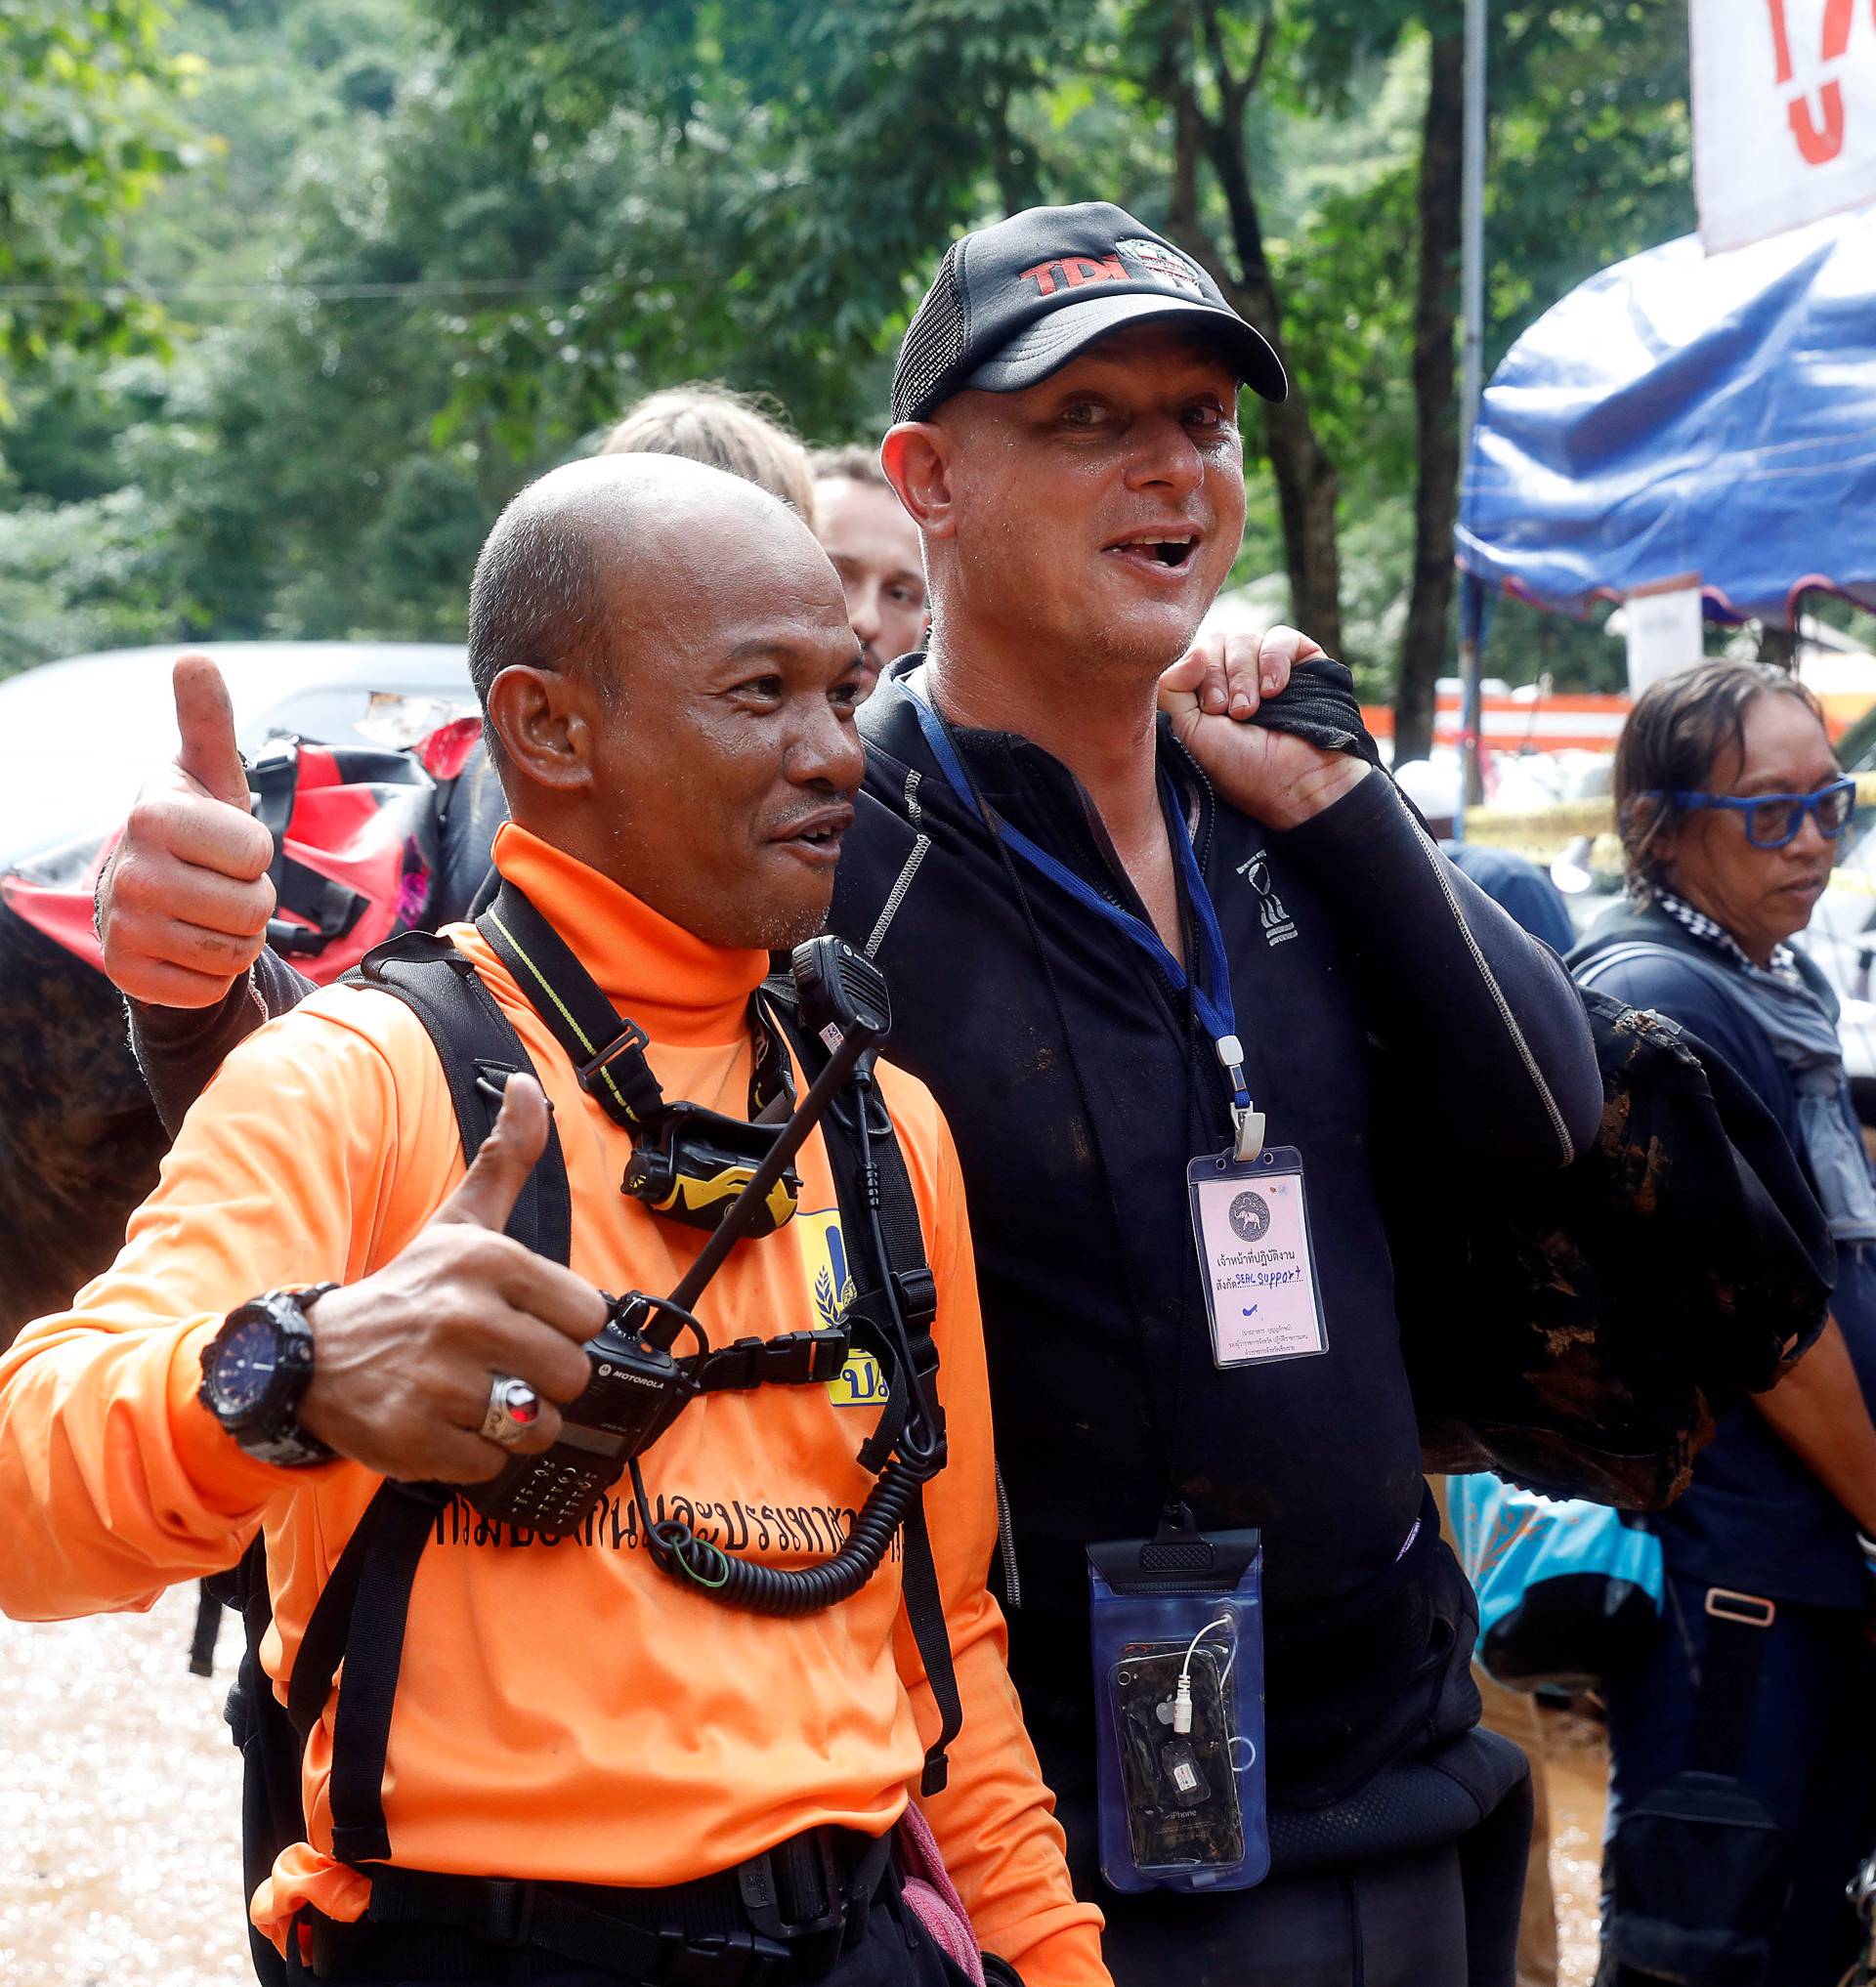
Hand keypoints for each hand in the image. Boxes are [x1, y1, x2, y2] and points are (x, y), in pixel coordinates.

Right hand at [96, 655, 277, 1006]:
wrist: (154, 899)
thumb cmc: (198, 831)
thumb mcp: (209, 777)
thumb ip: (209, 722)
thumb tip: (195, 657)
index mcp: (153, 814)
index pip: (257, 852)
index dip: (254, 854)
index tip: (223, 846)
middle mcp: (129, 870)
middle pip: (253, 908)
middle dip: (251, 901)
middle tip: (218, 886)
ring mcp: (122, 927)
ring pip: (236, 951)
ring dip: (236, 938)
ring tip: (206, 914)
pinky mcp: (127, 975)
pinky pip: (211, 987)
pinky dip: (212, 975)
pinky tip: (187, 947)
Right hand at [299, 1076, 604, 1482]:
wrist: (312, 1359)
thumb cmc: (407, 1290)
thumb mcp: (459, 1222)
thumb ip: (505, 1158)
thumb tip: (524, 1087)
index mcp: (487, 1262)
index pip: (587, 1314)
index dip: (563, 1326)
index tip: (528, 1321)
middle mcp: (464, 1317)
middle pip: (570, 1374)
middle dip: (544, 1379)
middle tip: (503, 1366)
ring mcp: (438, 1382)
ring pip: (536, 1424)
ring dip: (515, 1423)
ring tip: (478, 1398)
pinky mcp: (416, 1439)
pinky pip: (491, 1464)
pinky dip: (474, 1456)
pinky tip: (445, 1426)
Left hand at [1158, 624, 1368, 829]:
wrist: (1296, 782)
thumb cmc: (1239, 766)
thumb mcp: (1188, 732)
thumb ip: (1171, 688)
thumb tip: (1191, 651)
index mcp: (1204, 691)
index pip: (1191, 654)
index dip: (1197, 675)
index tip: (1214, 712)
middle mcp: (1234, 675)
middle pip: (1215, 641)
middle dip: (1221, 676)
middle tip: (1236, 713)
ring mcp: (1266, 667)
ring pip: (1245, 638)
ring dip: (1244, 674)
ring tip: (1253, 710)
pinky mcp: (1301, 661)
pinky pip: (1281, 636)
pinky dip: (1274, 659)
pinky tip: (1274, 690)